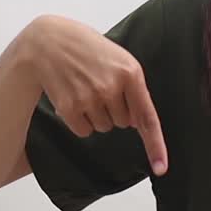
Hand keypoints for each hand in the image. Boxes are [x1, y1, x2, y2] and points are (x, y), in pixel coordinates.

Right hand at [22, 15, 168, 175]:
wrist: (49, 42)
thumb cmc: (89, 50)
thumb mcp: (120, 59)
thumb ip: (134, 88)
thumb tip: (138, 123)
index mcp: (131, 73)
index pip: (147, 117)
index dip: (156, 145)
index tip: (161, 168)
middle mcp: (112, 87)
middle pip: (124, 123)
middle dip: (115, 109)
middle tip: (100, 84)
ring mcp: (90, 98)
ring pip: (104, 127)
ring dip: (97, 114)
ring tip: (85, 87)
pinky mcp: (69, 108)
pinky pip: (84, 131)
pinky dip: (81, 120)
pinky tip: (74, 97)